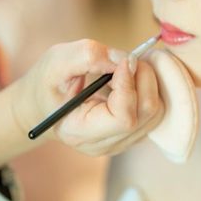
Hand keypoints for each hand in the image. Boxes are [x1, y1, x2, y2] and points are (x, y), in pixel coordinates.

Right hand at [10, 39, 164, 154]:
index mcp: (80, 132)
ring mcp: (119, 143)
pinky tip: (132, 78)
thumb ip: (89, 56)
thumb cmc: (48, 82)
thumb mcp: (57, 61)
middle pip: (146, 114)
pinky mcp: (131, 135)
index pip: (124, 118)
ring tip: (131, 66)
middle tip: (131, 57)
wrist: (43, 103)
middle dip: (144, 79)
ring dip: (150, 83)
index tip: (121, 62)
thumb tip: (127, 59)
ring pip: (156, 113)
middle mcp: (104, 144)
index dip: (128, 86)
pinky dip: (150, 90)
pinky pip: (155, 113)